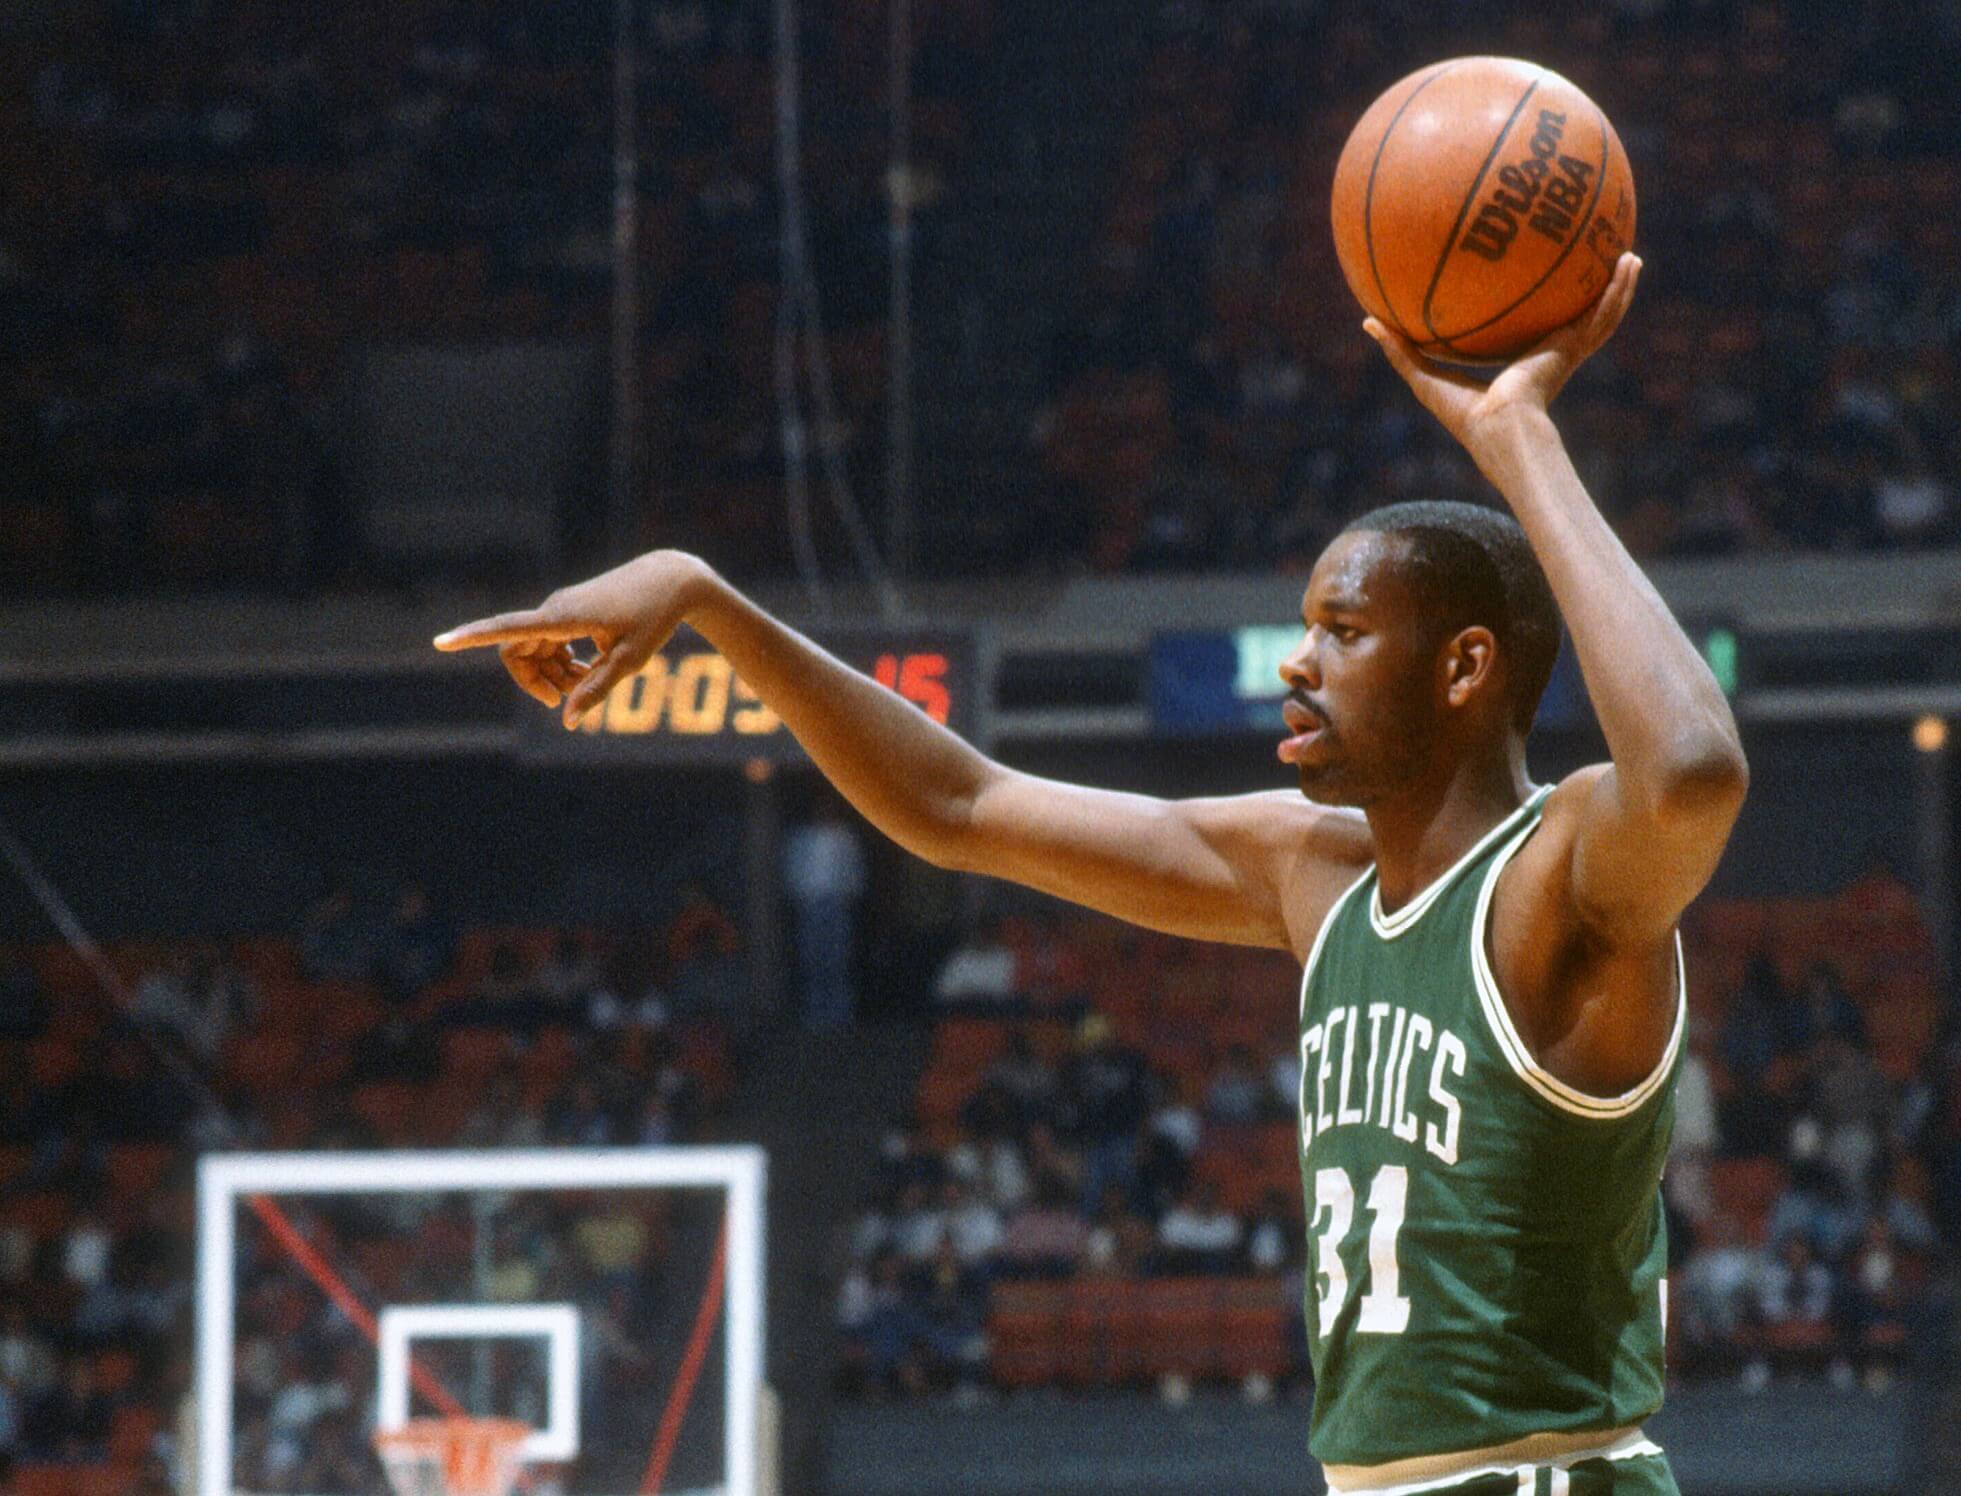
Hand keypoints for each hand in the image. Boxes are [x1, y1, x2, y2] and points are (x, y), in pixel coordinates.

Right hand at [433, 550, 714, 726]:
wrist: (671, 580)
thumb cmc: (654, 618)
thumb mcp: (630, 660)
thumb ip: (596, 690)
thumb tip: (566, 720)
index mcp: (562, 617)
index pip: (508, 629)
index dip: (472, 637)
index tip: (440, 642)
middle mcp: (554, 610)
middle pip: (518, 654)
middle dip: (535, 682)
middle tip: (567, 701)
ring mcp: (559, 610)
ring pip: (534, 652)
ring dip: (553, 676)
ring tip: (589, 683)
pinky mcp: (568, 613)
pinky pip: (548, 644)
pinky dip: (562, 664)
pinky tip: (587, 672)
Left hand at [1365, 252, 1640, 465]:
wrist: (1498, 428)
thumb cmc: (1463, 413)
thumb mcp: (1423, 373)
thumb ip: (1398, 348)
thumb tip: (1366, 322)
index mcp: (1520, 363)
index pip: (1530, 334)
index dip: (1534, 312)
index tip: (1534, 287)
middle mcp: (1548, 354)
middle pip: (1571, 318)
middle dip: (1582, 293)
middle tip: (1593, 261)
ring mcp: (1567, 351)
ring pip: (1599, 313)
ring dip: (1615, 286)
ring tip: (1629, 255)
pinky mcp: (1576, 348)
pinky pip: (1603, 314)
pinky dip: (1619, 290)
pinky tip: (1630, 262)